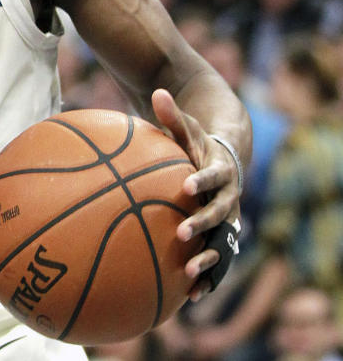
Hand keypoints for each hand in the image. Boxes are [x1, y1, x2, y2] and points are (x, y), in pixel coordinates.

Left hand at [151, 88, 241, 299]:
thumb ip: (172, 114)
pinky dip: (207, 277)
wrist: (225, 162)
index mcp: (220, 172)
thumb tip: (157, 91)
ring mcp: (227, 220)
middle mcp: (229, 199)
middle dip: (203, 223)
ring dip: (209, 258)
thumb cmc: (197, 145)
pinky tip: (191, 295)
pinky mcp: (221, 237)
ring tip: (190, 272)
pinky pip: (216, 260)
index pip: (213, 176)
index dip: (201, 180)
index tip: (186, 186)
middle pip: (220, 213)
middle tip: (183, 232)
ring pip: (223, 243)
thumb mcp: (187, 129)